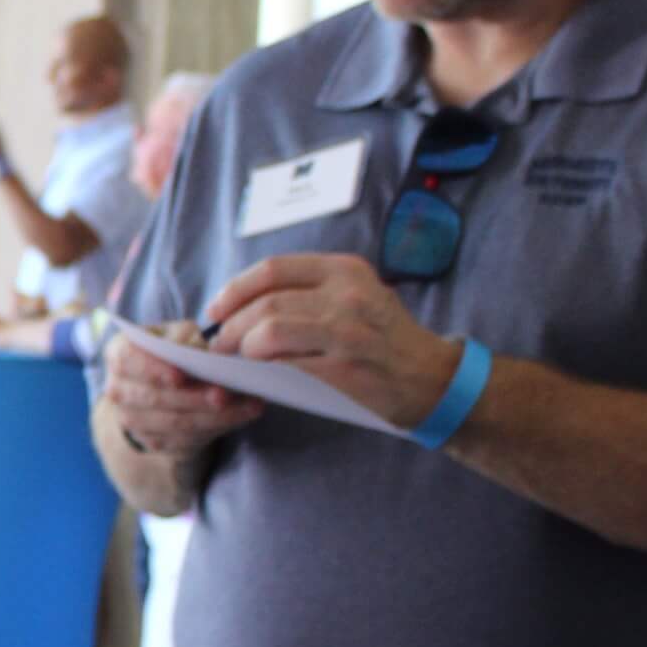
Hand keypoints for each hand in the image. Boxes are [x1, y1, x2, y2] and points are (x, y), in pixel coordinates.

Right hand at [97, 319, 261, 457]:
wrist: (159, 387)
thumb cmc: (170, 352)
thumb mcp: (175, 334)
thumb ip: (185, 339)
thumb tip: (206, 354)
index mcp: (119, 355)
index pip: (128, 362)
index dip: (153, 370)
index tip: (180, 376)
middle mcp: (119, 390)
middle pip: (155, 398)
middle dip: (194, 398)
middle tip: (225, 394)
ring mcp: (134, 421)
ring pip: (175, 424)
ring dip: (214, 417)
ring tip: (247, 405)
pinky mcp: (155, 442)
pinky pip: (188, 440)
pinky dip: (219, 428)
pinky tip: (243, 416)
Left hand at [205, 253, 459, 429]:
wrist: (430, 377)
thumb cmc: (381, 337)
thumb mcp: (354, 295)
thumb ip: (307, 292)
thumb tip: (243, 304)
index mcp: (344, 270)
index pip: (273, 269)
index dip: (234, 289)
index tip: (216, 309)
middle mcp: (347, 294)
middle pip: (265, 301)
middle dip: (229, 324)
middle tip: (218, 343)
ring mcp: (348, 331)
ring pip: (269, 330)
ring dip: (241, 347)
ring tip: (235, 359)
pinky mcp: (346, 369)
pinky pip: (286, 365)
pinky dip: (261, 370)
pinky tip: (257, 375)